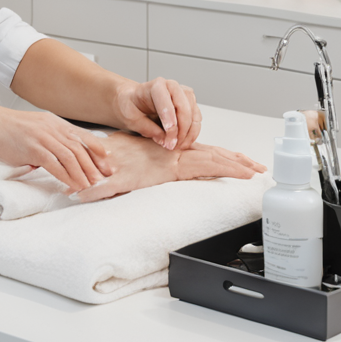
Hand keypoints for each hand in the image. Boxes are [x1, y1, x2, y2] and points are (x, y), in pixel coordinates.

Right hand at [0, 104, 112, 194]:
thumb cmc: (10, 129)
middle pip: (81, 149)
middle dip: (95, 166)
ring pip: (71, 158)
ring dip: (83, 174)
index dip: (98, 150)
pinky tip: (73, 186)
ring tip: (91, 186)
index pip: (83, 136)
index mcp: (55, 123)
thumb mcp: (36, 128)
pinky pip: (56, 165)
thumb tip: (58, 159)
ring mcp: (44, 138)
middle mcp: (53, 129)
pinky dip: (67, 177)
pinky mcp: (34, 149)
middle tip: (105, 179)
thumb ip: (50, 139)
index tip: (108, 163)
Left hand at [76, 132, 263, 202]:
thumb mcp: (102, 177)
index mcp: (166, 162)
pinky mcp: (172, 157)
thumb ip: (95, 187)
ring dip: (232, 159)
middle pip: (211, 155)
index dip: (225, 166)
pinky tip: (230, 162)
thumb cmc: (106, 161)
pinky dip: (218, 158)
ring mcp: (174, 155)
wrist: (99, 147)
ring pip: (209, 153)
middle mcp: (173, 156)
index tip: (245, 171)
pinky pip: (200, 154)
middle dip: (237, 162)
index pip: (201, 162)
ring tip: (254, 166)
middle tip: (260, 170)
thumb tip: (81, 194)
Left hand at [113, 75, 199, 151]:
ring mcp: (183, 95)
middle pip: (184, 107)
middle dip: (180, 129)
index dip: (169, 118)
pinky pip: (196, 119)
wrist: (135, 101)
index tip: (169, 134)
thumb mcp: (131, 118)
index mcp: (156, 86)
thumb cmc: (132, 105)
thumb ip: (147, 128)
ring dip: (188, 133)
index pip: (166, 100)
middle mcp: (172, 87)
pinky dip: (192, 133)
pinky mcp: (190, 104)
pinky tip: (182, 142)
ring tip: (177, 145)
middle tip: (172, 144)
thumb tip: (165, 140)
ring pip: (193, 114)